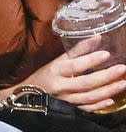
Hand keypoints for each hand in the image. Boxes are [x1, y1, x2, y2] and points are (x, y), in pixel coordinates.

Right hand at [0, 36, 125, 114]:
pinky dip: (99, 105)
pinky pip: (87, 108)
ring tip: (123, 83)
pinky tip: (111, 100)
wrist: (29, 95)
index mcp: (55, 70)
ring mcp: (66, 99)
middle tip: (122, 69)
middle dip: (105, 77)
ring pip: (89, 97)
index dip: (90, 60)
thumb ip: (77, 51)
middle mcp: (60, 86)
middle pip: (85, 83)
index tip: (106, 54)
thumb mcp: (57, 61)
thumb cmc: (45, 75)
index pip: (74, 65)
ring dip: (108, 91)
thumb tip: (97, 37)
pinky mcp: (70, 109)